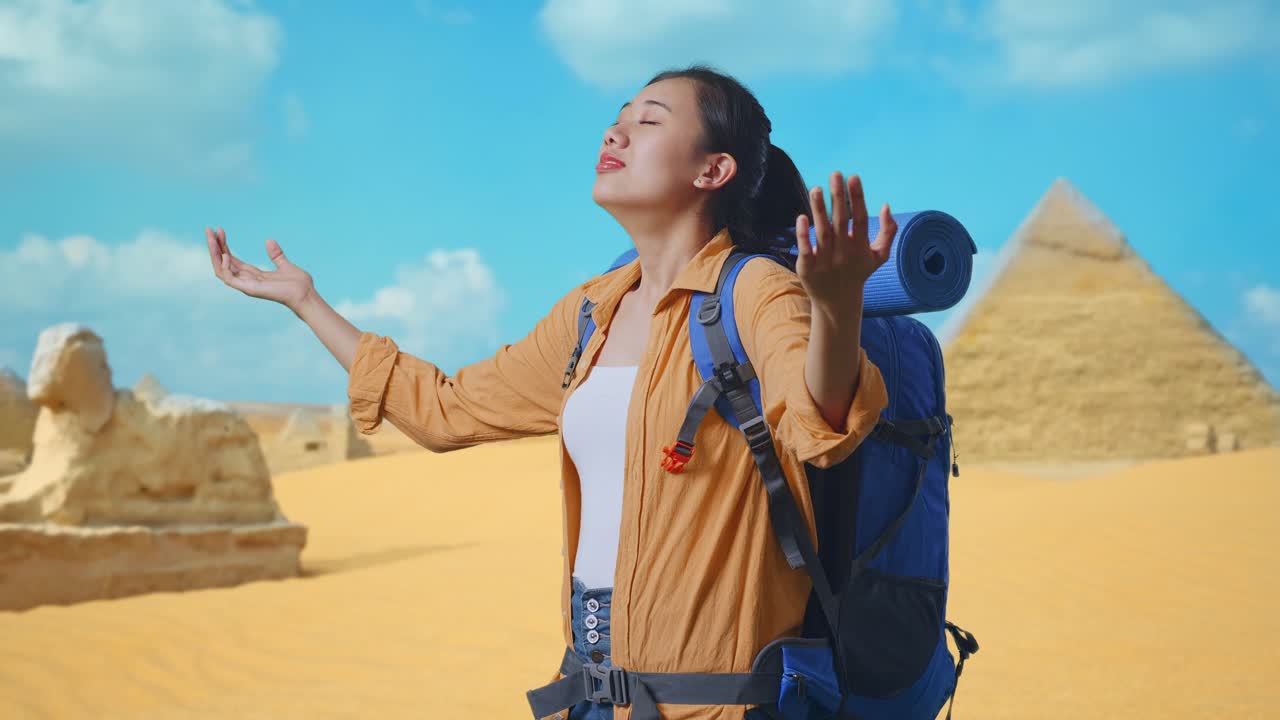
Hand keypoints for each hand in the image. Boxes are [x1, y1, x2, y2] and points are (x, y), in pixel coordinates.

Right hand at [205, 227, 315, 311]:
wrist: (306, 294)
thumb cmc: (299, 284)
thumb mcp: (285, 265)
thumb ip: (276, 255)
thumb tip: (269, 240)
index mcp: (254, 275)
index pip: (232, 259)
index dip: (224, 246)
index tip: (219, 230)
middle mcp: (247, 281)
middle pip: (223, 262)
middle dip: (214, 246)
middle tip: (208, 230)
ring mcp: (247, 286)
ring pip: (221, 269)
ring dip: (215, 253)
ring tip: (212, 237)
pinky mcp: (250, 289)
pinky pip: (230, 279)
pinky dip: (225, 267)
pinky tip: (226, 254)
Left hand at [795, 172, 895, 312]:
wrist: (837, 302)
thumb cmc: (858, 272)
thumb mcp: (878, 256)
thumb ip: (888, 232)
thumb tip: (886, 205)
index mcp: (860, 248)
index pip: (861, 219)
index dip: (858, 198)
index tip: (854, 177)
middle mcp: (843, 253)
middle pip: (840, 221)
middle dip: (838, 197)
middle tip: (835, 174)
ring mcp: (825, 260)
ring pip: (822, 231)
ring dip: (819, 209)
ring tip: (816, 188)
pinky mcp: (808, 267)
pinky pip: (805, 249)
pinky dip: (803, 235)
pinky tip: (801, 217)